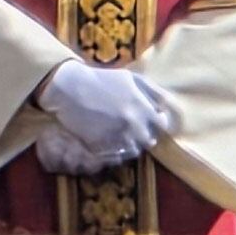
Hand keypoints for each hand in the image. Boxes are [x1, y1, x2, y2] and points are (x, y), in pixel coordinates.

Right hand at [31, 55, 177, 172]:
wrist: (69, 86)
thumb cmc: (101, 79)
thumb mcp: (130, 78)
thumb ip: (153, 92)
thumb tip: (166, 106)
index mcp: (143, 109)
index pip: (162, 126)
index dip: (156, 123)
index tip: (149, 120)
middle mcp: (134, 126)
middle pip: (149, 141)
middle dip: (143, 135)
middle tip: (132, 127)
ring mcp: (118, 138)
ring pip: (133, 151)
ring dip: (129, 144)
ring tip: (119, 135)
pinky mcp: (102, 146)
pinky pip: (116, 156)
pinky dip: (115, 151)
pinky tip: (108, 139)